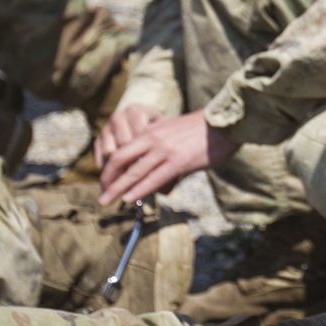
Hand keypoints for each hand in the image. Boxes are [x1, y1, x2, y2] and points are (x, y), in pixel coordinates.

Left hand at [97, 109, 238, 205]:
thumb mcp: (174, 136)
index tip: (105, 181)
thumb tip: (158, 182)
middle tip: (101, 194)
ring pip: (134, 171)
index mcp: (151, 132)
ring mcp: (165, 150)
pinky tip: (129, 198)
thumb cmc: (202, 133)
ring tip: (106, 200)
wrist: (223, 125)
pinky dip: (139, 189)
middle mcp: (154, 139)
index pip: (122, 149)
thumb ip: (162, 154)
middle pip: (121, 159)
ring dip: (117, 188)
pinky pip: (154, 178)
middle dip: (108, 178)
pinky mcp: (178, 161)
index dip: (110, 167)